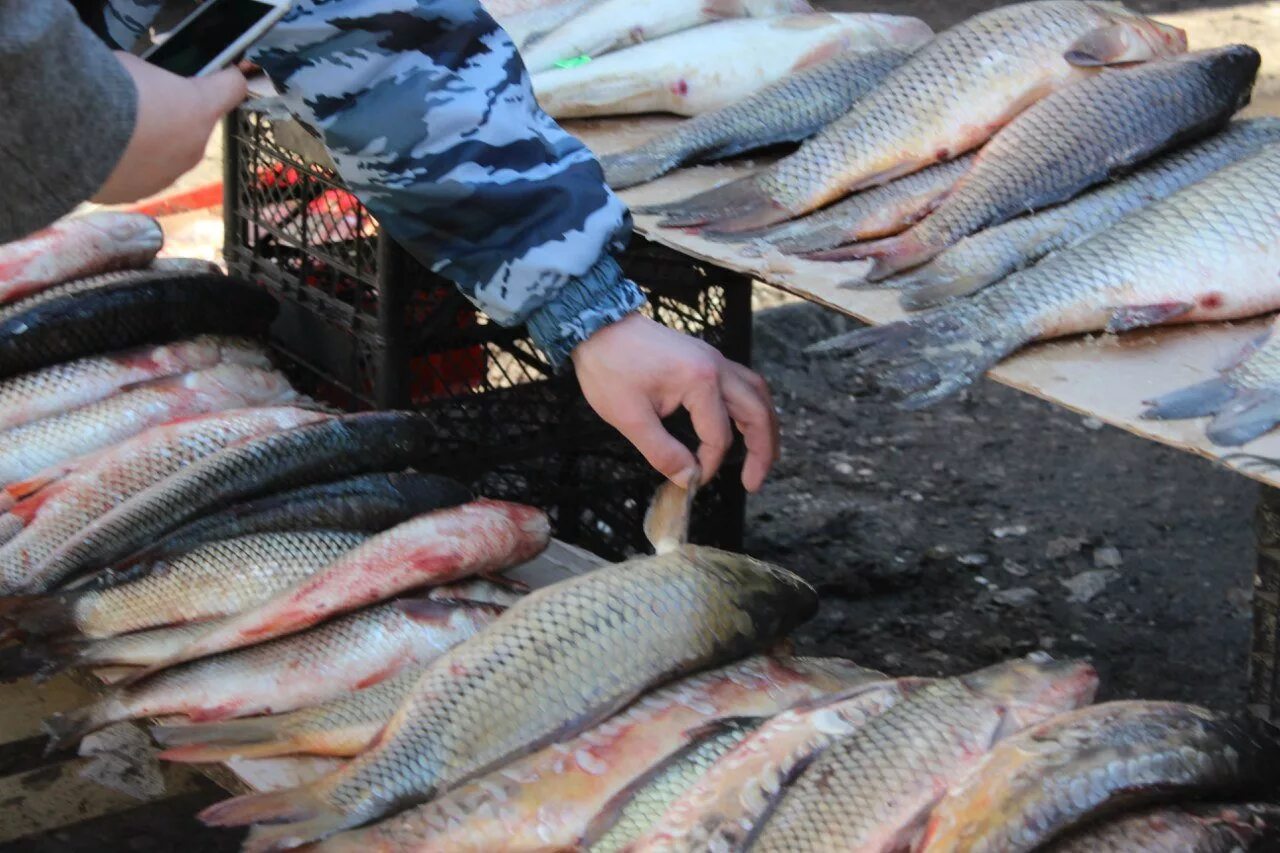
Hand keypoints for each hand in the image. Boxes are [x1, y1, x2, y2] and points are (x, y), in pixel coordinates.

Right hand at [93, 53, 247, 203]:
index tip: (221, 76)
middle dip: (172, 115)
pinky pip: (139, 174)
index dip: (225, 79)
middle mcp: (194, 146)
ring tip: (112, 130)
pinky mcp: (141, 192)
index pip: (232, 88)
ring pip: (167, 154)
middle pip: (193, 126)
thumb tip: (146, 86)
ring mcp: (169, 174)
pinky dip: (125, 163)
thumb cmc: (103, 87)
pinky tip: (100, 151)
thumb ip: (153, 80)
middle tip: (137, 103)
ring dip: (149, 143)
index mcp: (199, 108)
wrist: (68, 133)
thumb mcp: (133, 66)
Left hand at [572, 313, 778, 492]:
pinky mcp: (707, 358)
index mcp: (700, 381)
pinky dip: (751, 406)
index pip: (718, 436)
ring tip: (763, 456)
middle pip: (757, 412)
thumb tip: (687, 479)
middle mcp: (717, 367)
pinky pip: (744, 382)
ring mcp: (715, 359)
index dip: (708, 465)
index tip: (691, 482)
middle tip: (754, 482)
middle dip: (762, 451)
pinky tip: (744, 423)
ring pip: (757, 394)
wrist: (599, 326)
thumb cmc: (609, 367)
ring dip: (764, 426)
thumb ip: (662, 452)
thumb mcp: (629, 418)